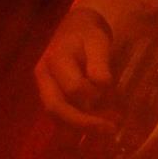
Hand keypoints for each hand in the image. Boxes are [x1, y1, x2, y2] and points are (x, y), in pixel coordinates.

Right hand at [34, 6, 117, 130]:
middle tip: (111, 130)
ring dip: (80, 129)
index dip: (94, 97)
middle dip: (83, 123)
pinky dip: (77, 126)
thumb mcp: (98, 42)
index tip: (113, 98)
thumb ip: (99, 64)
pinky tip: (98, 128)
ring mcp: (44, 89)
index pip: (72, 88)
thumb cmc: (88, 34)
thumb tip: (102, 86)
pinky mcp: (51, 97)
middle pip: (55, 108)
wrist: (75, 28)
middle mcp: (44, 78)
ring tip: (108, 130)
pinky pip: (60, 117)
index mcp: (55, 61)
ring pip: (55, 117)